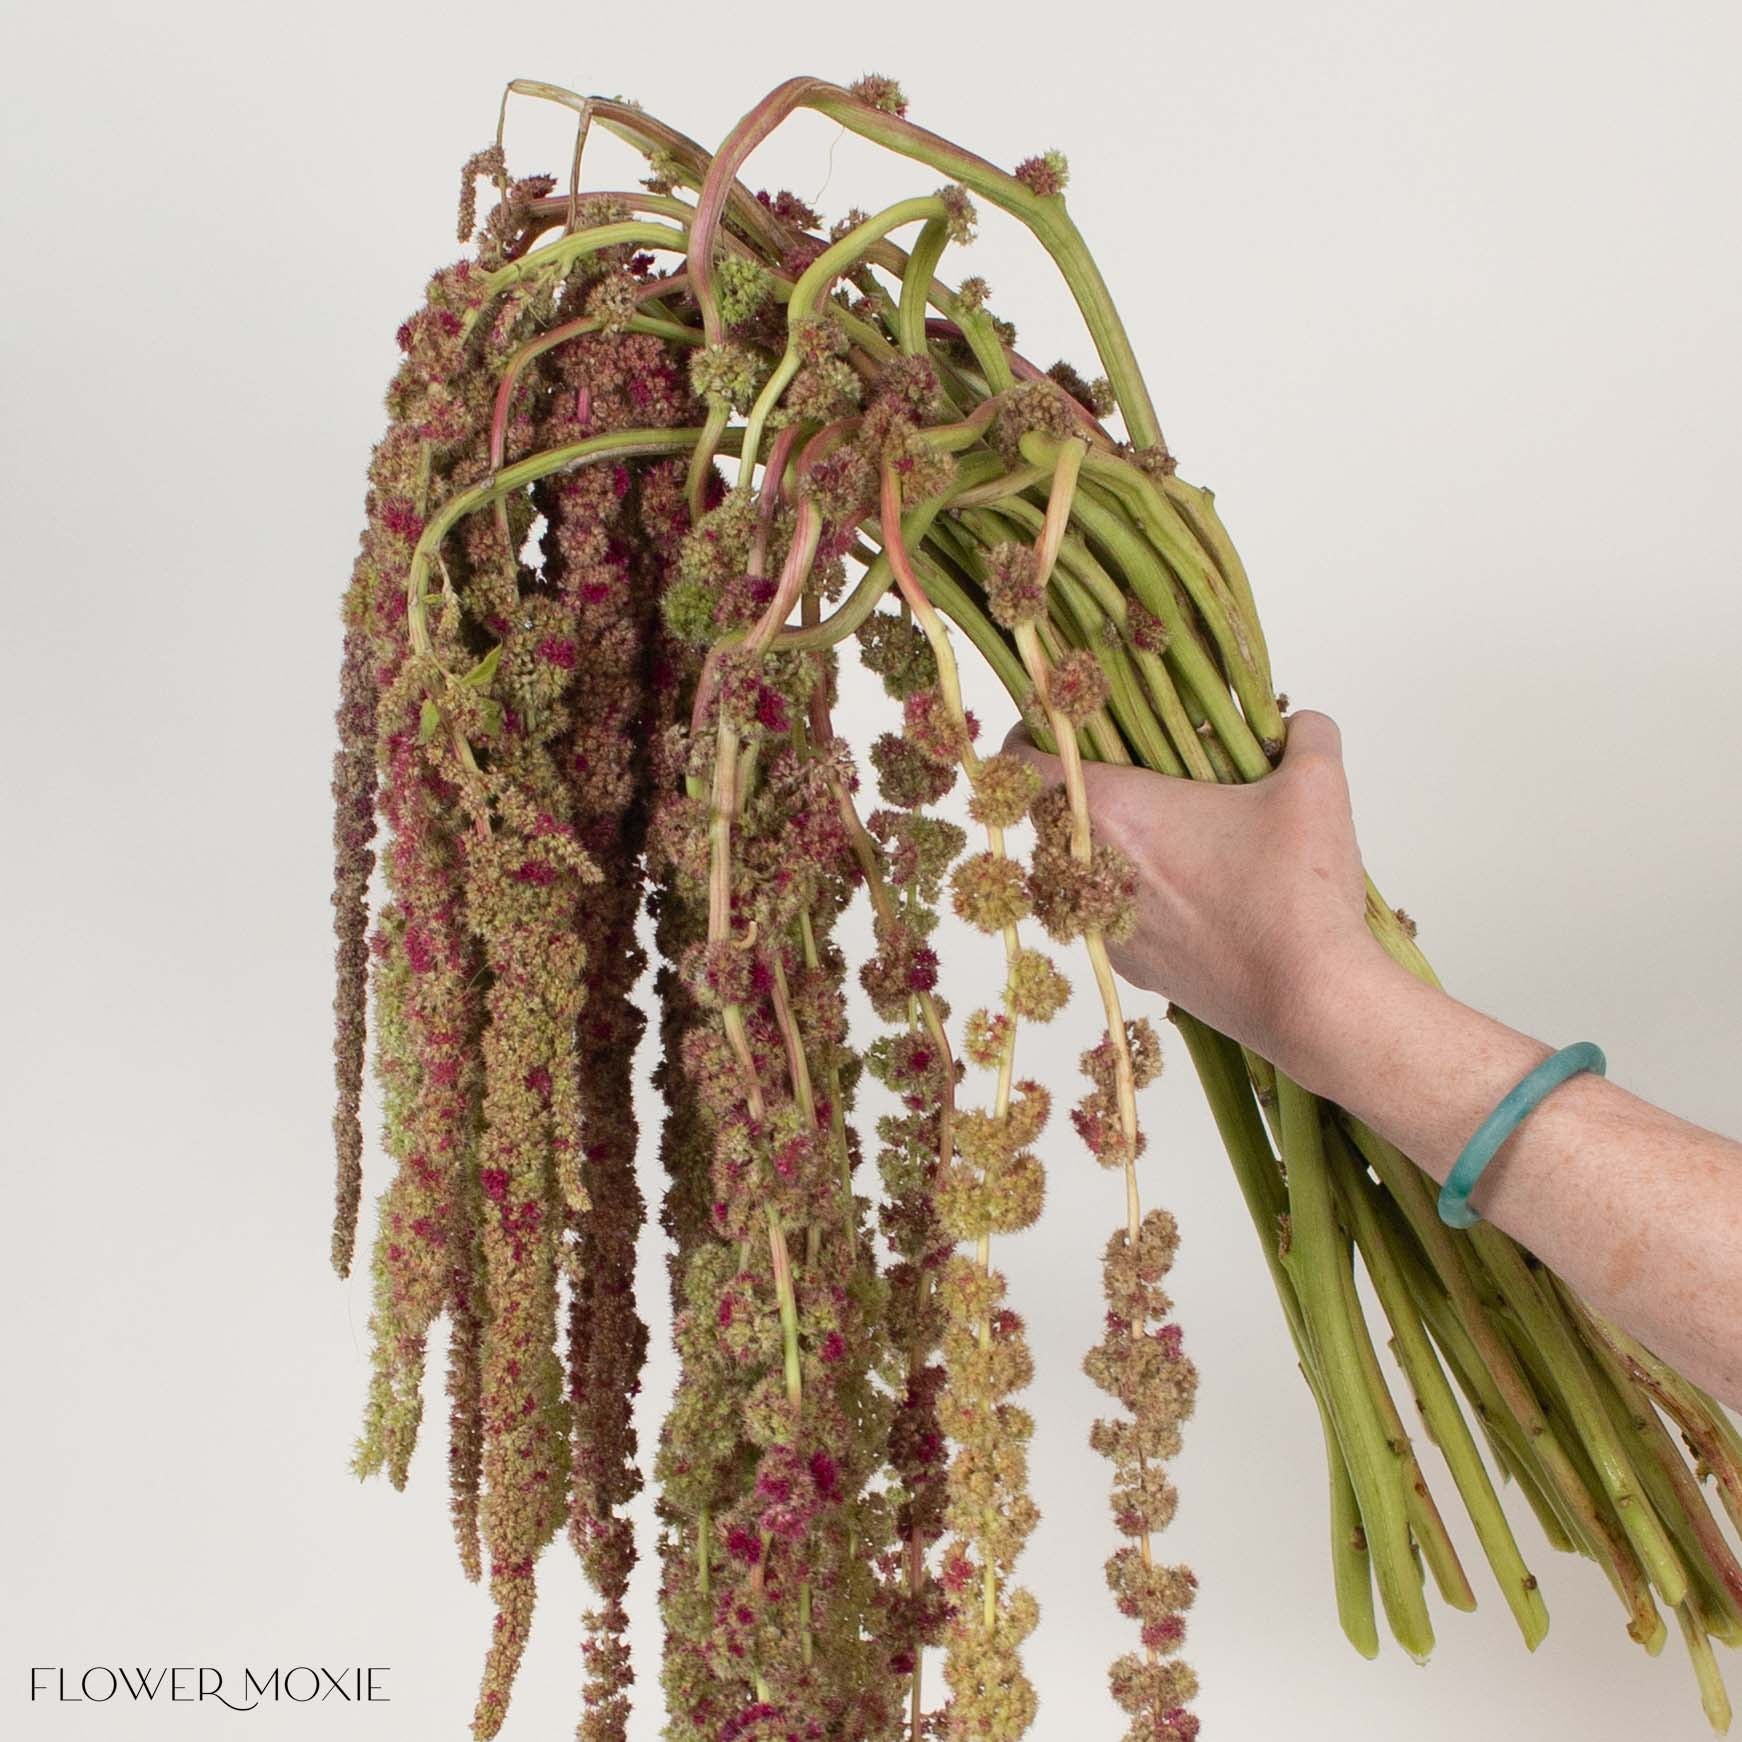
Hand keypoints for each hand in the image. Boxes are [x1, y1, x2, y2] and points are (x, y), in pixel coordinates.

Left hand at [1005, 709, 1398, 1071]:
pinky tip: (1185, 888)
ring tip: (1163, 832)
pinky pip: (1107, 916)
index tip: (1059, 724)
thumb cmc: (1299, 891)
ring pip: (1074, 871)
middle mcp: (1088, 873)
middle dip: (1079, 789)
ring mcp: (1104, 928)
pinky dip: (1129, 895)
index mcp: (1113, 812)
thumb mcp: (1316, 785)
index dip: (1036, 734)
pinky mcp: (1131, 969)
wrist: (1311, 1001)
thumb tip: (1300, 725)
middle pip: (1048, 815)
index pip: (1024, 763)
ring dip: (1103, 846)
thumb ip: (1306, 734)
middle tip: (1130, 770)